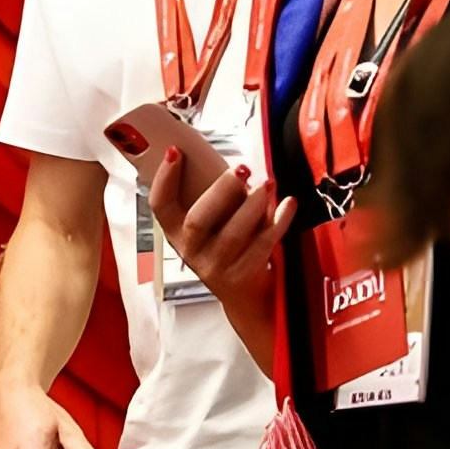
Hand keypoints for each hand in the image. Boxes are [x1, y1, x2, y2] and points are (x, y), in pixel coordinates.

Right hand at [147, 151, 295, 313]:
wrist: (245, 297)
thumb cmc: (229, 249)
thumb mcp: (212, 225)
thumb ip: (216, 200)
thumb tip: (235, 166)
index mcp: (177, 233)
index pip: (161, 206)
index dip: (164, 179)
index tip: (175, 152)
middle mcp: (191, 251)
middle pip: (198, 221)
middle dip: (220, 191)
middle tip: (242, 169)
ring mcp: (215, 267)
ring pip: (233, 234)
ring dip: (253, 204)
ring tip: (268, 184)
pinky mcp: (242, 275)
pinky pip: (262, 244)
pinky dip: (278, 221)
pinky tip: (288, 204)